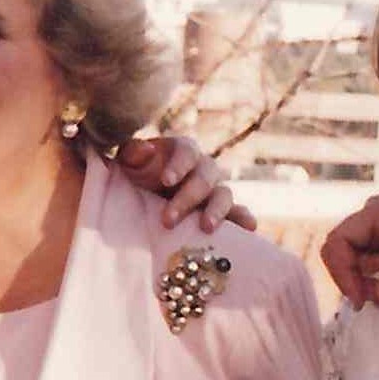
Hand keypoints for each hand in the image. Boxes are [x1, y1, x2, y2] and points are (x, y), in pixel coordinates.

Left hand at [109, 129, 247, 234]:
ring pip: (224, 195)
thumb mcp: (129, 163)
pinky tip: (249, 229)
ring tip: (206, 227)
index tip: (166, 181)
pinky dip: (244, 219)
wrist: (143, 198)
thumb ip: (133, 154)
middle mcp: (204, 168)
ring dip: (217, 211)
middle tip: (168, 220)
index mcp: (183, 151)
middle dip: (188, 198)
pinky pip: (238, 213)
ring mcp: (215, 191)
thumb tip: (147, 150)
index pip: (187, 152)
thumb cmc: (136, 176)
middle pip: (205, 178)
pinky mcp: (221, 212)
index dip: (179, 165)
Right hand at [320, 184, 378, 307]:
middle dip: (354, 280)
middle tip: (376, 302)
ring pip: (357, 259)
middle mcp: (375, 215)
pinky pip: (374, 260)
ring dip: (368, 281)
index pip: (338, 240)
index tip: (360, 299)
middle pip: (344, 252)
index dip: (340, 272)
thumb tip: (377, 299)